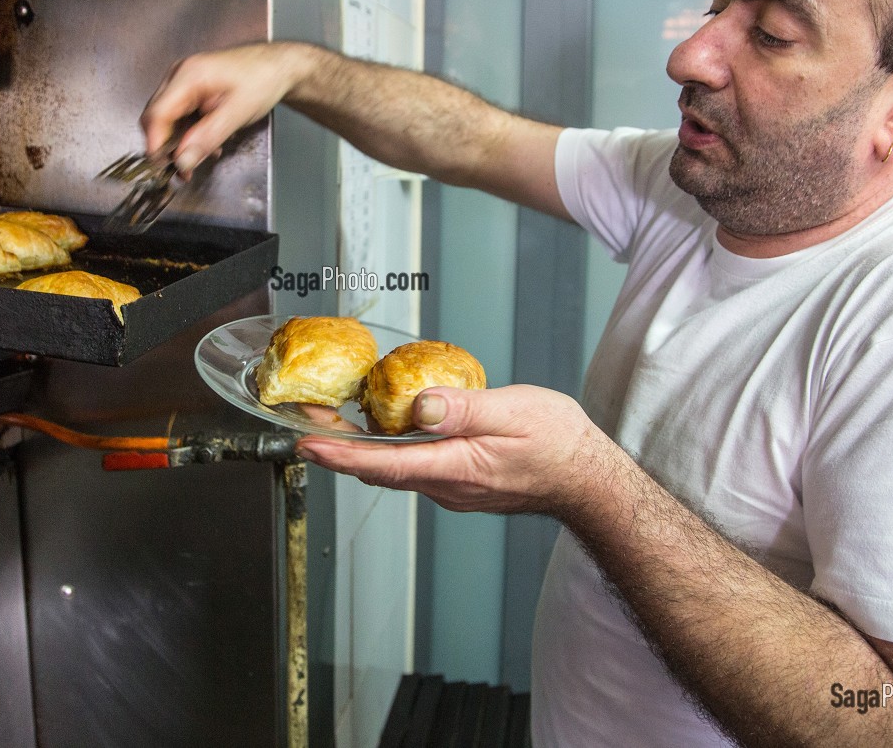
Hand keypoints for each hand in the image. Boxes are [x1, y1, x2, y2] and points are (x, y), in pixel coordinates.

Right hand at [140, 42, 316, 175]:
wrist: (278, 67)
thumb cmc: (262, 80)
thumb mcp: (236, 114)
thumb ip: (207, 138)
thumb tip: (182, 161)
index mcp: (188, 75)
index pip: (156, 114)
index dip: (156, 144)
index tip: (165, 167)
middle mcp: (179, 75)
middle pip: (156, 118)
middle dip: (167, 146)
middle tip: (184, 170)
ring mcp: (182, 81)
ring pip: (166, 120)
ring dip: (180, 142)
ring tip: (204, 155)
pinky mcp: (189, 90)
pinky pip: (178, 116)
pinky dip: (188, 133)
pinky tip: (206, 141)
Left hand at [295, 384, 600, 515]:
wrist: (587, 481)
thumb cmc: (558, 445)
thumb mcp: (512, 412)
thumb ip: (462, 409)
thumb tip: (419, 405)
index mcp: (455, 468)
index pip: (383, 465)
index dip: (340, 454)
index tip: (306, 443)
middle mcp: (447, 485)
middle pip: (378, 468)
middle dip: (338, 448)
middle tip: (305, 424)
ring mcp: (453, 488)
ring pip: (395, 468)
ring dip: (360, 448)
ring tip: (331, 422)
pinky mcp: (460, 482)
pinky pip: (414, 466)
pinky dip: (389, 449)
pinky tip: (384, 428)